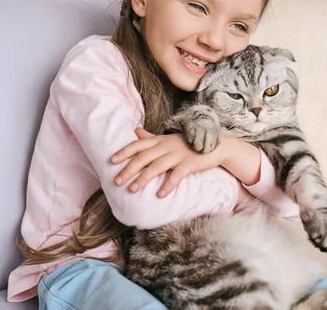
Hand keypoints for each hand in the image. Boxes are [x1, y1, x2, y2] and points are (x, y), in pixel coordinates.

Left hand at [110, 128, 226, 196]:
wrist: (215, 145)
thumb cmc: (188, 144)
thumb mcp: (168, 138)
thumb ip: (151, 137)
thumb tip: (135, 131)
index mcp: (160, 140)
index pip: (138, 144)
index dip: (124, 151)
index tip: (111, 161)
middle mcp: (167, 146)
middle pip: (144, 157)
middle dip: (129, 169)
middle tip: (117, 181)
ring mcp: (178, 155)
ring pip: (157, 167)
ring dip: (143, 179)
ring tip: (132, 190)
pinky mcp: (190, 164)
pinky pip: (177, 175)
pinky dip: (168, 185)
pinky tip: (159, 195)